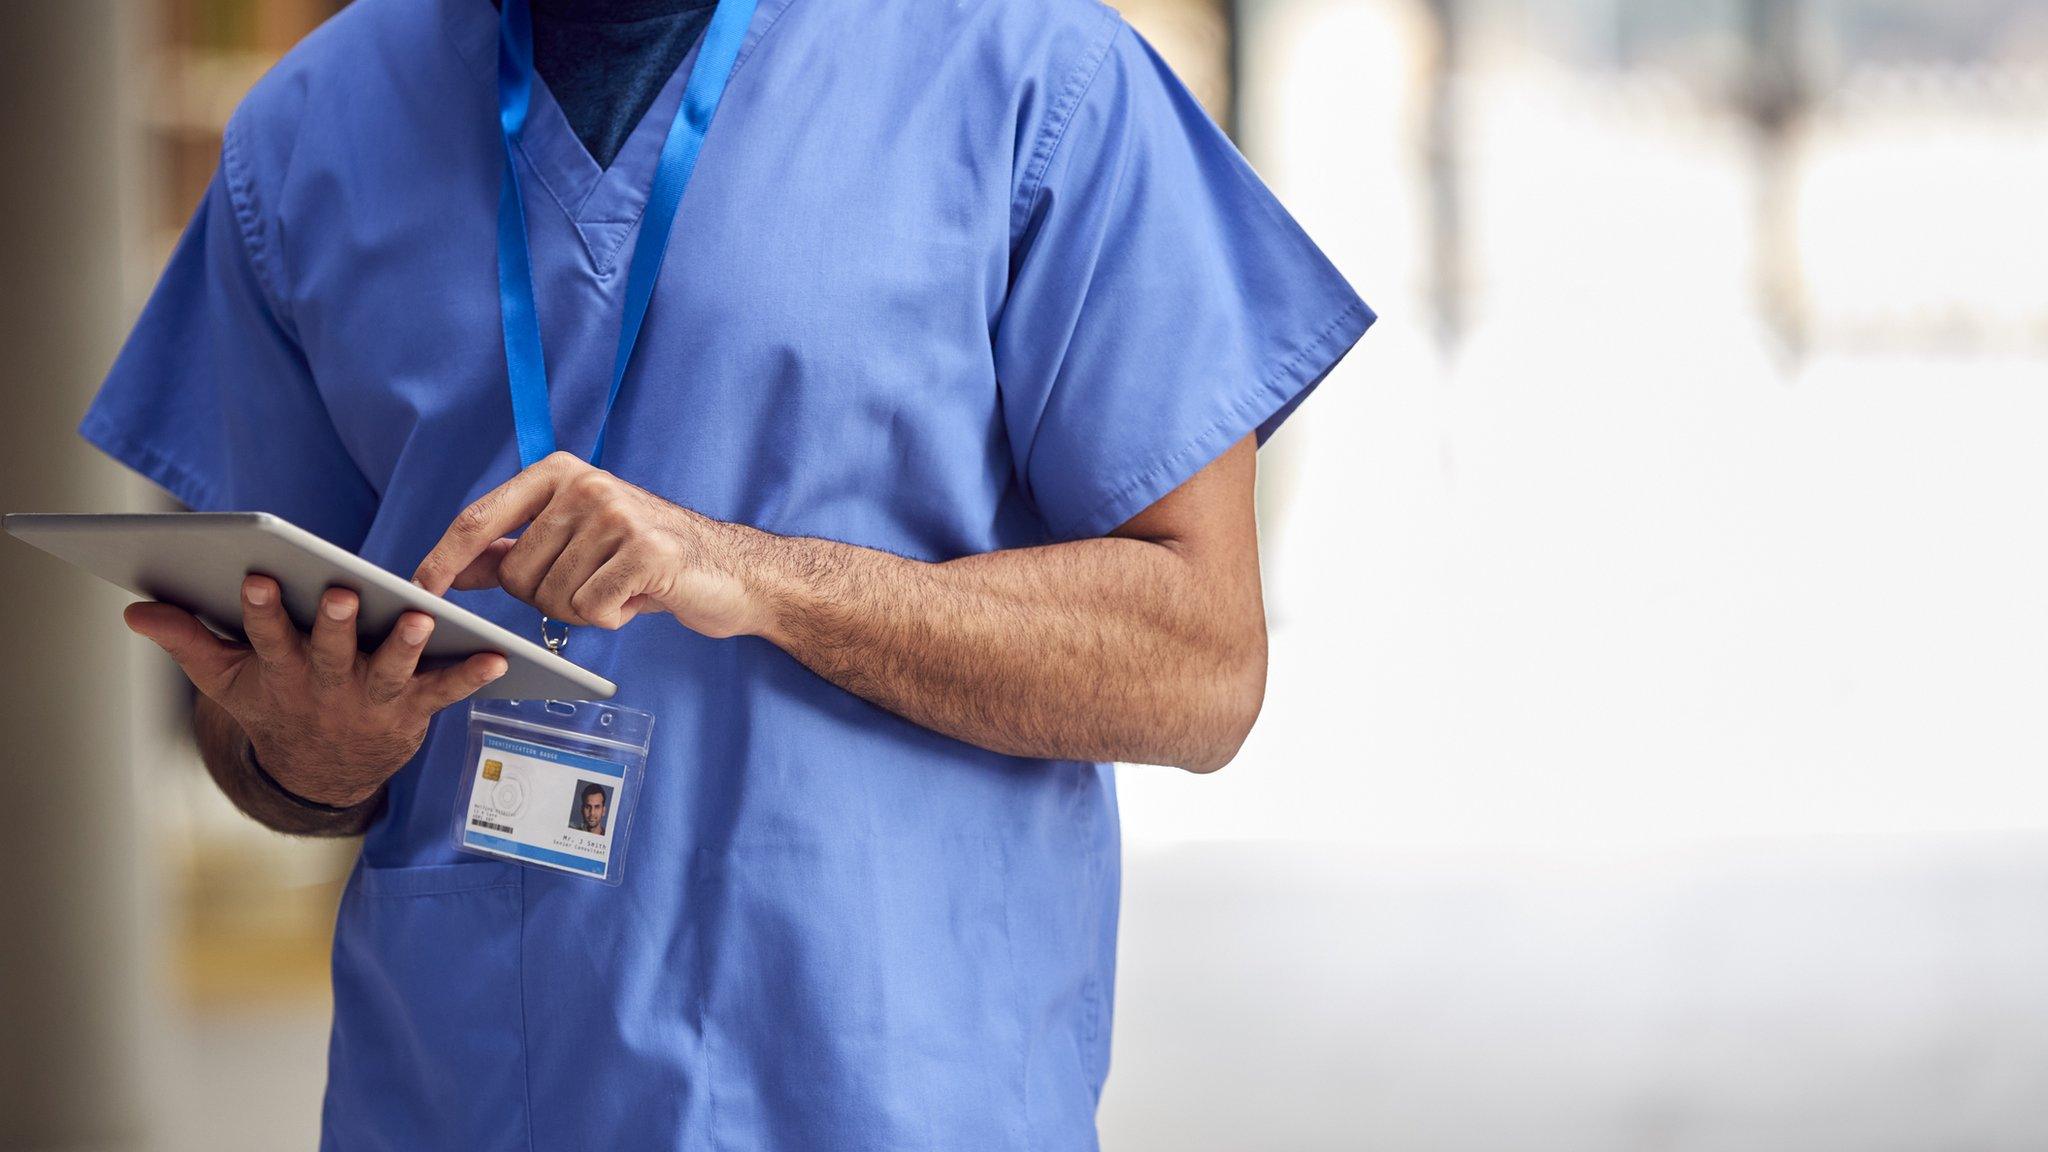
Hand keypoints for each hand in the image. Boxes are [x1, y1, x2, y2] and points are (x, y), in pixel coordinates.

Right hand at [124, 577, 508, 806]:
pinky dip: (471, 676)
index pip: (267, 636)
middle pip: (331, 652)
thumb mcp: (226, 679)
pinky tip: (497, 656)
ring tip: (418, 619)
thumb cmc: (276, 704)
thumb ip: (187, 641)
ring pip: (389, 671)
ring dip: (405, 646)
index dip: (263, 610)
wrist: (322, 772)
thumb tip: (135, 610)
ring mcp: (372, 699)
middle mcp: (327, 685)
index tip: (258, 577)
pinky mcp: (413, 710)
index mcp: (280, 670)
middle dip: (335, 624)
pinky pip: (445, 692)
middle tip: (340, 593)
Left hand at [414, 452, 765, 638]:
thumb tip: (450, 568)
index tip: (418, 592)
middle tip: (591, 584)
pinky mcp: (647, 551)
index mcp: (559, 472)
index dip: (443, 560)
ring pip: (553, 597)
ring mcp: (618, 514)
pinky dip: (611, 617)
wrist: (730, 570)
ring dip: (581, 609)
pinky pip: (591, 610)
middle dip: (545, 596)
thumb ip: (512, 549)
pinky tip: (637, 598)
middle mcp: (585, 484)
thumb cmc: (644, 557)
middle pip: (516, 573)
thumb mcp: (573, 542)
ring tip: (619, 587)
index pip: (479, 518)